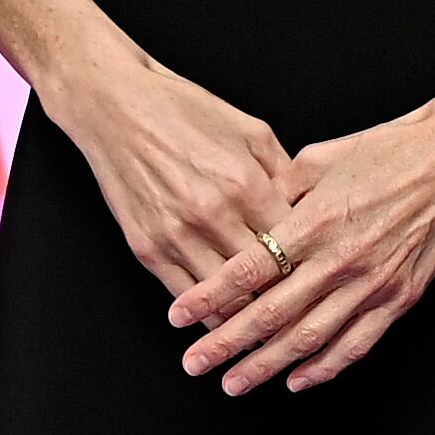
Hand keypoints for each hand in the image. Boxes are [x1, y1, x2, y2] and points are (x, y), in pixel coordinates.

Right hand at [48, 40, 293, 304]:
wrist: (113, 106)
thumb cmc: (181, 110)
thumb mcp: (249, 128)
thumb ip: (286, 172)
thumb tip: (311, 210)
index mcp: (244, 182)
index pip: (295, 245)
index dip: (312, 263)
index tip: (321, 274)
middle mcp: (212, 214)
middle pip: (266, 278)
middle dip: (289, 295)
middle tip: (305, 308)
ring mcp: (176, 235)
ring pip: (230, 299)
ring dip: (252, 315)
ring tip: (272, 327)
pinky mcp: (147, 249)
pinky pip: (189, 300)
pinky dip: (212, 316)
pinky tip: (229, 320)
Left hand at [167, 91, 434, 394]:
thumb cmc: (385, 149)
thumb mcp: (319, 157)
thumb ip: (278, 191)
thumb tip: (244, 215)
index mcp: (316, 221)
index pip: (250, 270)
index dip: (210, 297)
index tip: (177, 317)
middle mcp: (342, 259)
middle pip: (272, 314)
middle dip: (227, 344)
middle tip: (194, 364)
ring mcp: (374, 284)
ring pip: (311, 338)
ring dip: (268, 366)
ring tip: (234, 383)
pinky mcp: (400, 298)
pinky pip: (357, 344)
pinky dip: (325, 367)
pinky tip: (297, 381)